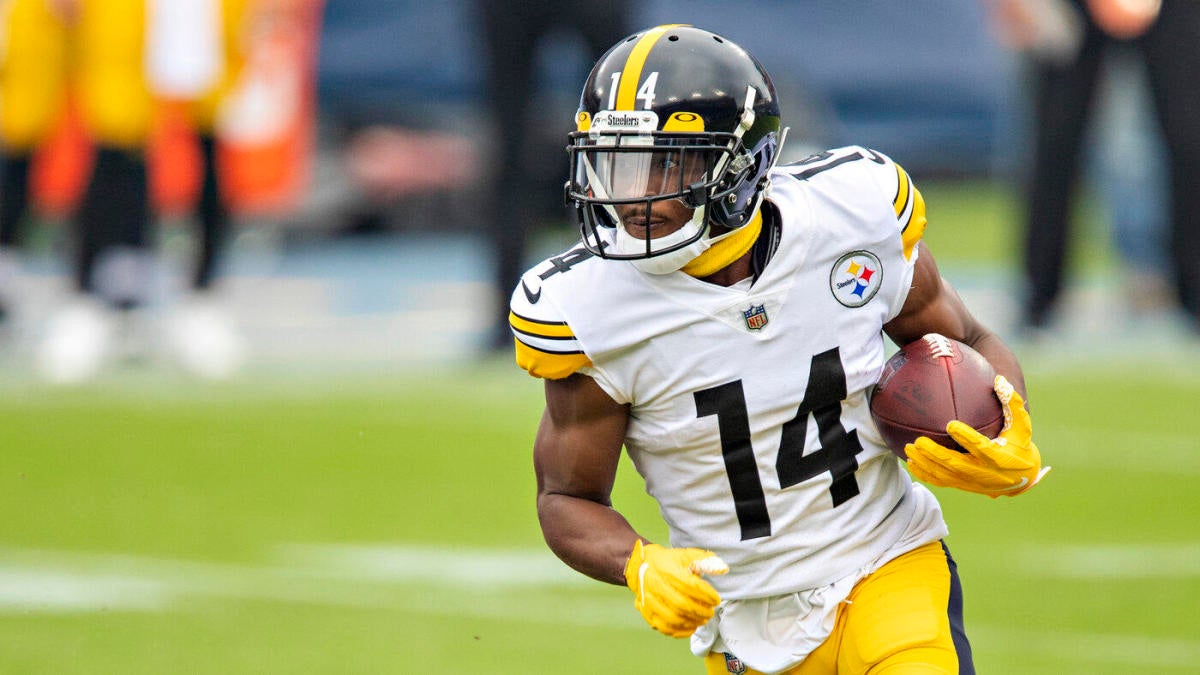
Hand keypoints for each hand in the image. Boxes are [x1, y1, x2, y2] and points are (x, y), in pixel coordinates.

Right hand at [623, 539, 727, 636]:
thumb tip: (723, 568)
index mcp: (667, 570)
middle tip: (711, 612)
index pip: (690, 586)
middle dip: (701, 611)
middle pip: (682, 604)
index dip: (707, 595)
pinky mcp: (647, 613)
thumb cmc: (668, 563)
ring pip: (674, 618)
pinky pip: (664, 627)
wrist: (640, 568)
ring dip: (693, 622)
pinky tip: (691, 627)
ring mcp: (650, 601)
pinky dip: (680, 631)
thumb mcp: (686, 556)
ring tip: (703, 619)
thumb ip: (705, 561)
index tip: (716, 599)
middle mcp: (656, 586)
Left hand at [905, 375, 1049, 497]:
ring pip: (946, 476)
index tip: (950, 424)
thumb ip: (1013, 404)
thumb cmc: (1020, 444)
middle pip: (958, 465)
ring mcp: (974, 483)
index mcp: (1002, 458)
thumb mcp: (1022, 425)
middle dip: (936, 455)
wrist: (1023, 478)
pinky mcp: (965, 487)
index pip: (982, 448)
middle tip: (918, 441)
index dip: (966, 438)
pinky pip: (943, 482)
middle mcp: (987, 474)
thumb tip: (999, 380)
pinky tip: (910, 463)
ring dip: (926, 464)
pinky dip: (926, 475)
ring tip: (909, 449)